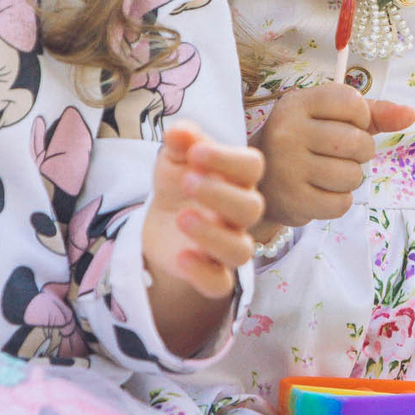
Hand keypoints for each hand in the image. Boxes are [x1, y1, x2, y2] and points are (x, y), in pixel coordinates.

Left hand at [143, 122, 268, 299]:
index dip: (228, 159)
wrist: (162, 224)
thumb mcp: (175, 159)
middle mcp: (238, 214)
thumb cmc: (179, 184)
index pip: (252, 167)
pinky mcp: (211, 274)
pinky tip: (181, 255)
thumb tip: (179, 131)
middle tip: (186, 181)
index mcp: (236, 180)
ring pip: (240, 251)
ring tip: (182, 218)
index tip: (195, 153)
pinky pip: (219, 283)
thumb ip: (181, 143)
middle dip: (219, 194)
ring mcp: (227, 246)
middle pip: (252, 208)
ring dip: (212, 235)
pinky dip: (202, 272)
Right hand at [249, 83, 414, 233]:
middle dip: (361, 152)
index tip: (346, 125)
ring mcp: (287, 167)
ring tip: (327, 174)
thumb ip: (373, 113)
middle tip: (340, 155)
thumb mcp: (331, 118)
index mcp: (297, 103)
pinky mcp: (293, 200)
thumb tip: (411, 114)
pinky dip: (338, 201)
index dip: (361, 118)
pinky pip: (341, 203)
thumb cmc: (304, 143)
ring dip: (349, 178)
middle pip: (358, 142)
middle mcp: (288, 131)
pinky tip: (319, 192)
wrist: (259, 182)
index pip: (353, 102)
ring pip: (352, 175)